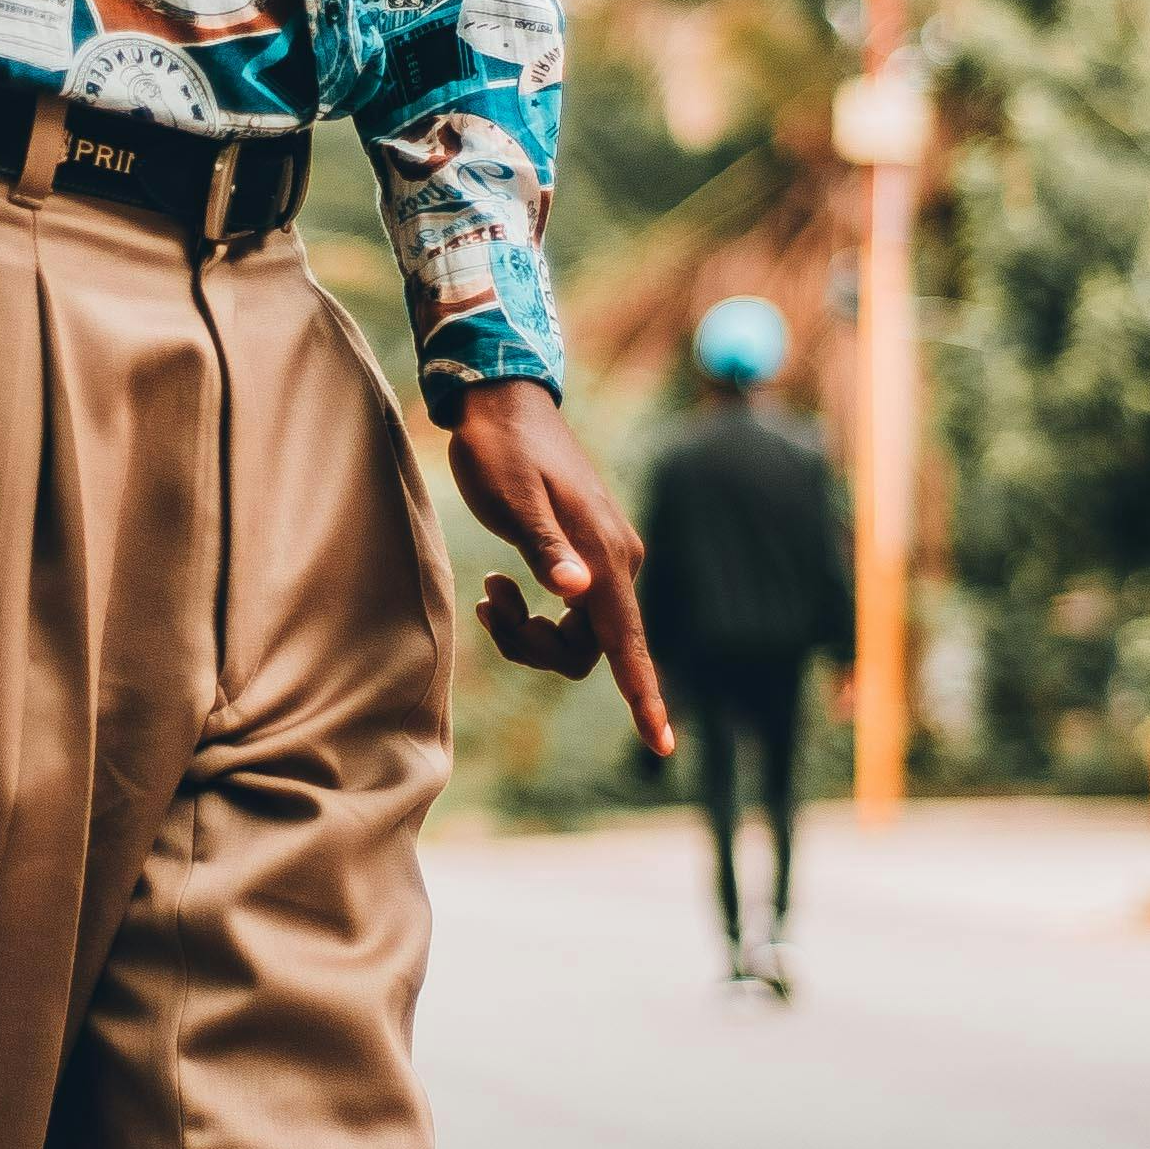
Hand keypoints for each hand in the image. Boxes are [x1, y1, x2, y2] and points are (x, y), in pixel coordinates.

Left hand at [445, 384, 670, 758]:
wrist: (501, 405)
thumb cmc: (500, 450)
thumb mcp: (512, 498)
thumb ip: (545, 547)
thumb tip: (578, 593)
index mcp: (604, 556)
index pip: (628, 640)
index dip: (643, 695)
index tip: (661, 743)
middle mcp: (616, 563)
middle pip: (593, 650)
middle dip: (537, 649)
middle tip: (489, 606)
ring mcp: (604, 562)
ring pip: (578, 637)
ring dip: (529, 633)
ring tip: (490, 592)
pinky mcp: (587, 558)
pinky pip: (570, 616)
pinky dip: (533, 616)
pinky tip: (500, 587)